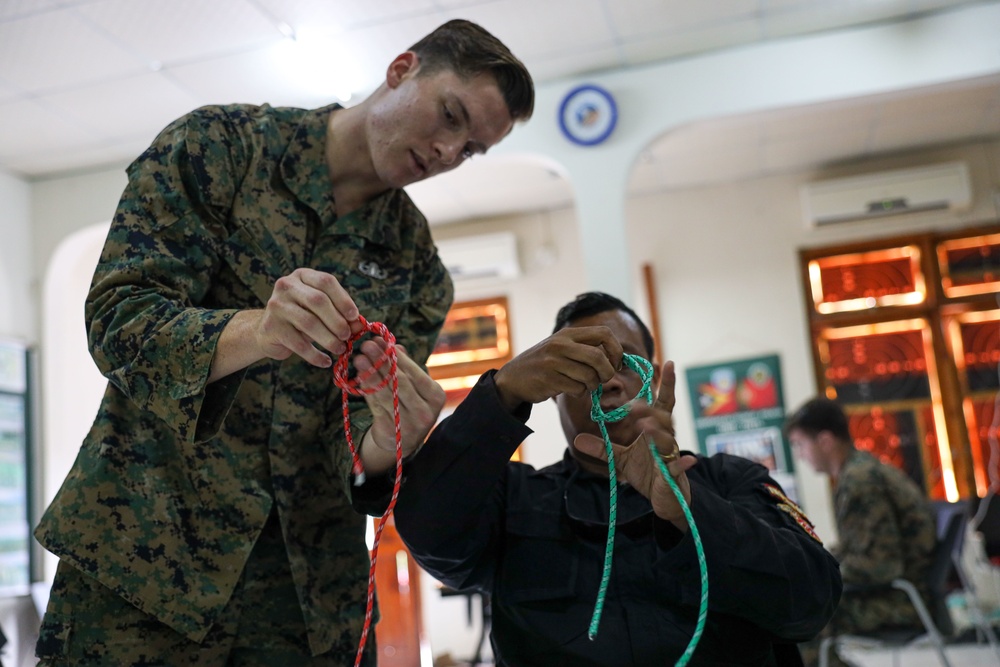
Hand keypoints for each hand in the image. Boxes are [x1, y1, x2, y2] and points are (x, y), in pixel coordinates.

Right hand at [257, 268, 363, 367]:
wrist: (269, 332)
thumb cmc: (301, 317)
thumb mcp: (320, 311)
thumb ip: (340, 314)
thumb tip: (360, 325)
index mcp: (301, 276)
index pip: (326, 281)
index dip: (343, 299)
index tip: (355, 316)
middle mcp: (286, 286)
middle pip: (318, 301)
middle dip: (337, 321)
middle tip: (347, 336)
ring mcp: (276, 306)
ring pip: (309, 323)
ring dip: (328, 339)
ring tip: (339, 349)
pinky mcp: (271, 327)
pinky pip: (299, 344)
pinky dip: (315, 355)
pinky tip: (325, 361)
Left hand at [353, 339, 445, 474]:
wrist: (402, 442)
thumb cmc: (409, 406)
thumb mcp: (414, 387)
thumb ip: (406, 367)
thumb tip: (394, 345)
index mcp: (436, 396)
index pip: (415, 373)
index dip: (397, 357)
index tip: (381, 341)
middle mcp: (426, 411)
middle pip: (400, 382)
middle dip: (381, 361)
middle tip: (366, 345)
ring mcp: (409, 424)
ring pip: (386, 393)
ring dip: (370, 374)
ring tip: (359, 359)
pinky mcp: (392, 431)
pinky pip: (376, 406)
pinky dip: (367, 390)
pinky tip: (359, 377)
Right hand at [493, 326, 623, 411]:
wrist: (513, 378)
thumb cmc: (545, 364)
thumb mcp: (562, 347)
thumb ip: (585, 349)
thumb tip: (618, 361)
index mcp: (568, 333)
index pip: (604, 333)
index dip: (616, 350)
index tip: (616, 363)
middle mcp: (561, 344)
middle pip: (599, 357)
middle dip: (608, 372)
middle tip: (603, 379)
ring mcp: (554, 361)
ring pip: (590, 376)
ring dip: (592, 386)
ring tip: (582, 385)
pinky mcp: (549, 379)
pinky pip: (578, 389)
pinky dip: (579, 393)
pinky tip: (569, 390)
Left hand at [573, 361, 697, 530]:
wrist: (664, 500)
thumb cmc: (647, 474)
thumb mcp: (621, 460)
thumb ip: (602, 449)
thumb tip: (577, 439)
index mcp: (655, 431)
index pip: (661, 404)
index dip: (666, 385)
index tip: (666, 363)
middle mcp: (665, 439)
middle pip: (663, 418)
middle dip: (649, 411)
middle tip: (633, 406)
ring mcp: (670, 457)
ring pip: (667, 440)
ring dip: (658, 432)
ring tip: (646, 425)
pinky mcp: (673, 475)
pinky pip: (678, 468)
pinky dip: (682, 464)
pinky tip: (688, 459)